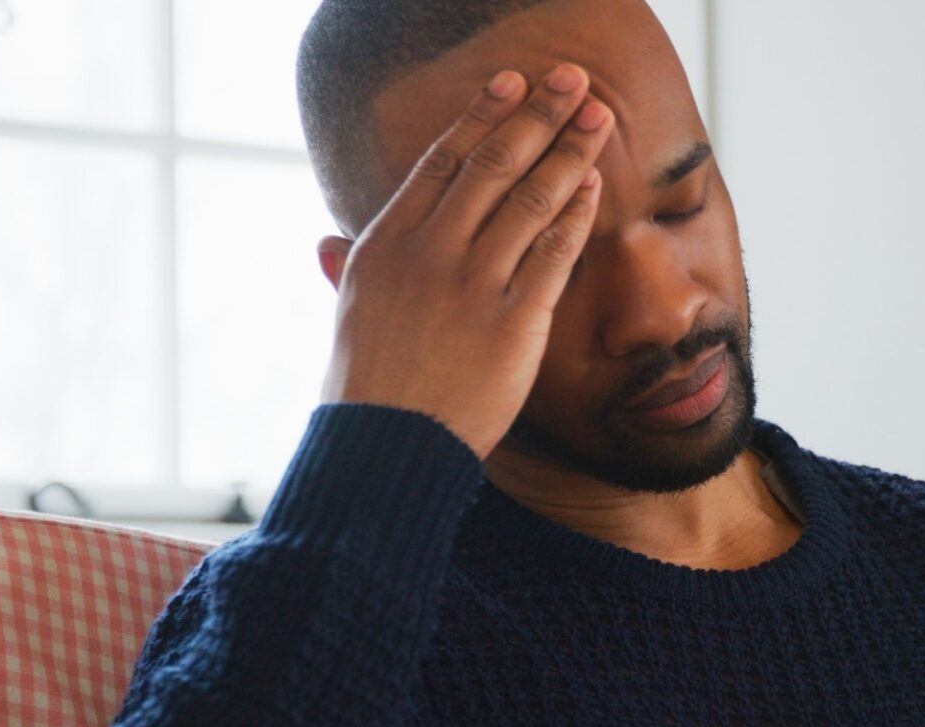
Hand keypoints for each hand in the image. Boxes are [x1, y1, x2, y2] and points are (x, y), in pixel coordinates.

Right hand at [318, 63, 613, 456]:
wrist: (387, 448)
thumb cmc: (370, 388)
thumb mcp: (349, 315)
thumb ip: (347, 271)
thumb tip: (327, 243)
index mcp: (386, 243)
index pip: (441, 161)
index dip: (481, 116)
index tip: (512, 83)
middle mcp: (429, 254)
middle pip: (492, 165)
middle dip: (537, 116)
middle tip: (571, 80)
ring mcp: (472, 285)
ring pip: (528, 200)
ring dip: (568, 152)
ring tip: (596, 116)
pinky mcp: (513, 322)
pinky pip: (552, 254)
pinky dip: (575, 214)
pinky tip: (595, 184)